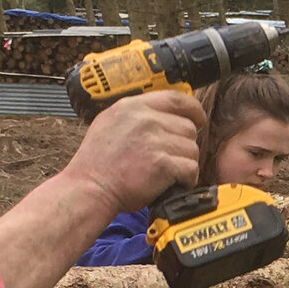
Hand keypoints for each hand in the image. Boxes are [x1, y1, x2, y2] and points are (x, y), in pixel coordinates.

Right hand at [71, 89, 206, 212]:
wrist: (89, 189)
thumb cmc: (97, 163)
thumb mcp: (109, 123)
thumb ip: (136, 115)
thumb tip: (164, 114)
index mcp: (132, 106)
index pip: (175, 98)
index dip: (193, 109)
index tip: (198, 120)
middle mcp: (145, 119)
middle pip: (188, 127)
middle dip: (184, 145)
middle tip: (172, 158)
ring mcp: (154, 141)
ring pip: (192, 149)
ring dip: (185, 163)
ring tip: (167, 173)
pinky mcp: (162, 164)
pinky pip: (190, 168)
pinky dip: (187, 179)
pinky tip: (174, 183)